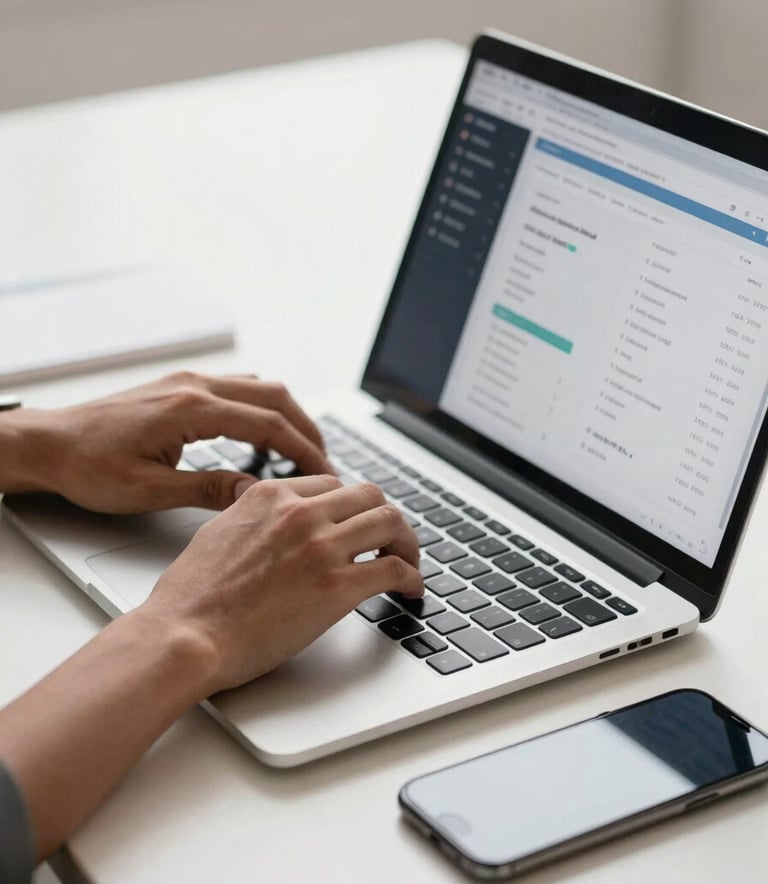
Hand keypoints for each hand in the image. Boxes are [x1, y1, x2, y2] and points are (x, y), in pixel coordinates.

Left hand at [0, 371, 332, 512]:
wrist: (50, 443)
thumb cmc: (89, 467)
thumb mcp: (150, 490)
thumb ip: (209, 488)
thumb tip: (256, 492)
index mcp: (191, 409)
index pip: (268, 424)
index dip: (303, 450)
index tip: (324, 473)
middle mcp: (194, 386)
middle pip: (274, 397)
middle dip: (306, 429)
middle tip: (325, 463)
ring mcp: (188, 382)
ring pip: (259, 387)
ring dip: (287, 415)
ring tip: (303, 449)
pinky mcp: (181, 387)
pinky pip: (238, 387)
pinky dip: (262, 407)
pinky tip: (264, 432)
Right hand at [141, 475, 422, 690]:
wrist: (185, 636)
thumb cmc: (191, 596)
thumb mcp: (216, 531)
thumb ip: (247, 513)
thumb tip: (259, 508)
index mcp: (270, 495)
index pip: (331, 484)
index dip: (349, 506)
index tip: (356, 524)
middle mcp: (300, 513)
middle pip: (369, 495)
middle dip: (384, 517)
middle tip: (391, 539)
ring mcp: (321, 547)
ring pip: (390, 522)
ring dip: (406, 543)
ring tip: (408, 562)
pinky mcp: (337, 587)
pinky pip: (394, 569)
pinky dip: (412, 578)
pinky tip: (410, 590)